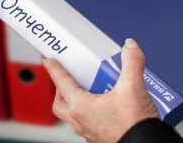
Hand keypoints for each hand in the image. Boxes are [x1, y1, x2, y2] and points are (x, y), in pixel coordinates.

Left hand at [43, 38, 159, 142]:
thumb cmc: (134, 127)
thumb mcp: (133, 87)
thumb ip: (131, 62)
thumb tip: (130, 47)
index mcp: (81, 107)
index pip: (61, 83)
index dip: (53, 69)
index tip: (48, 60)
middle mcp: (81, 122)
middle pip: (61, 102)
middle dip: (61, 87)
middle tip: (68, 75)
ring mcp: (90, 132)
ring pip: (73, 114)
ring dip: (76, 99)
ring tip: (91, 87)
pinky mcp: (101, 138)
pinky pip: (87, 122)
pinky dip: (90, 110)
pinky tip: (105, 104)